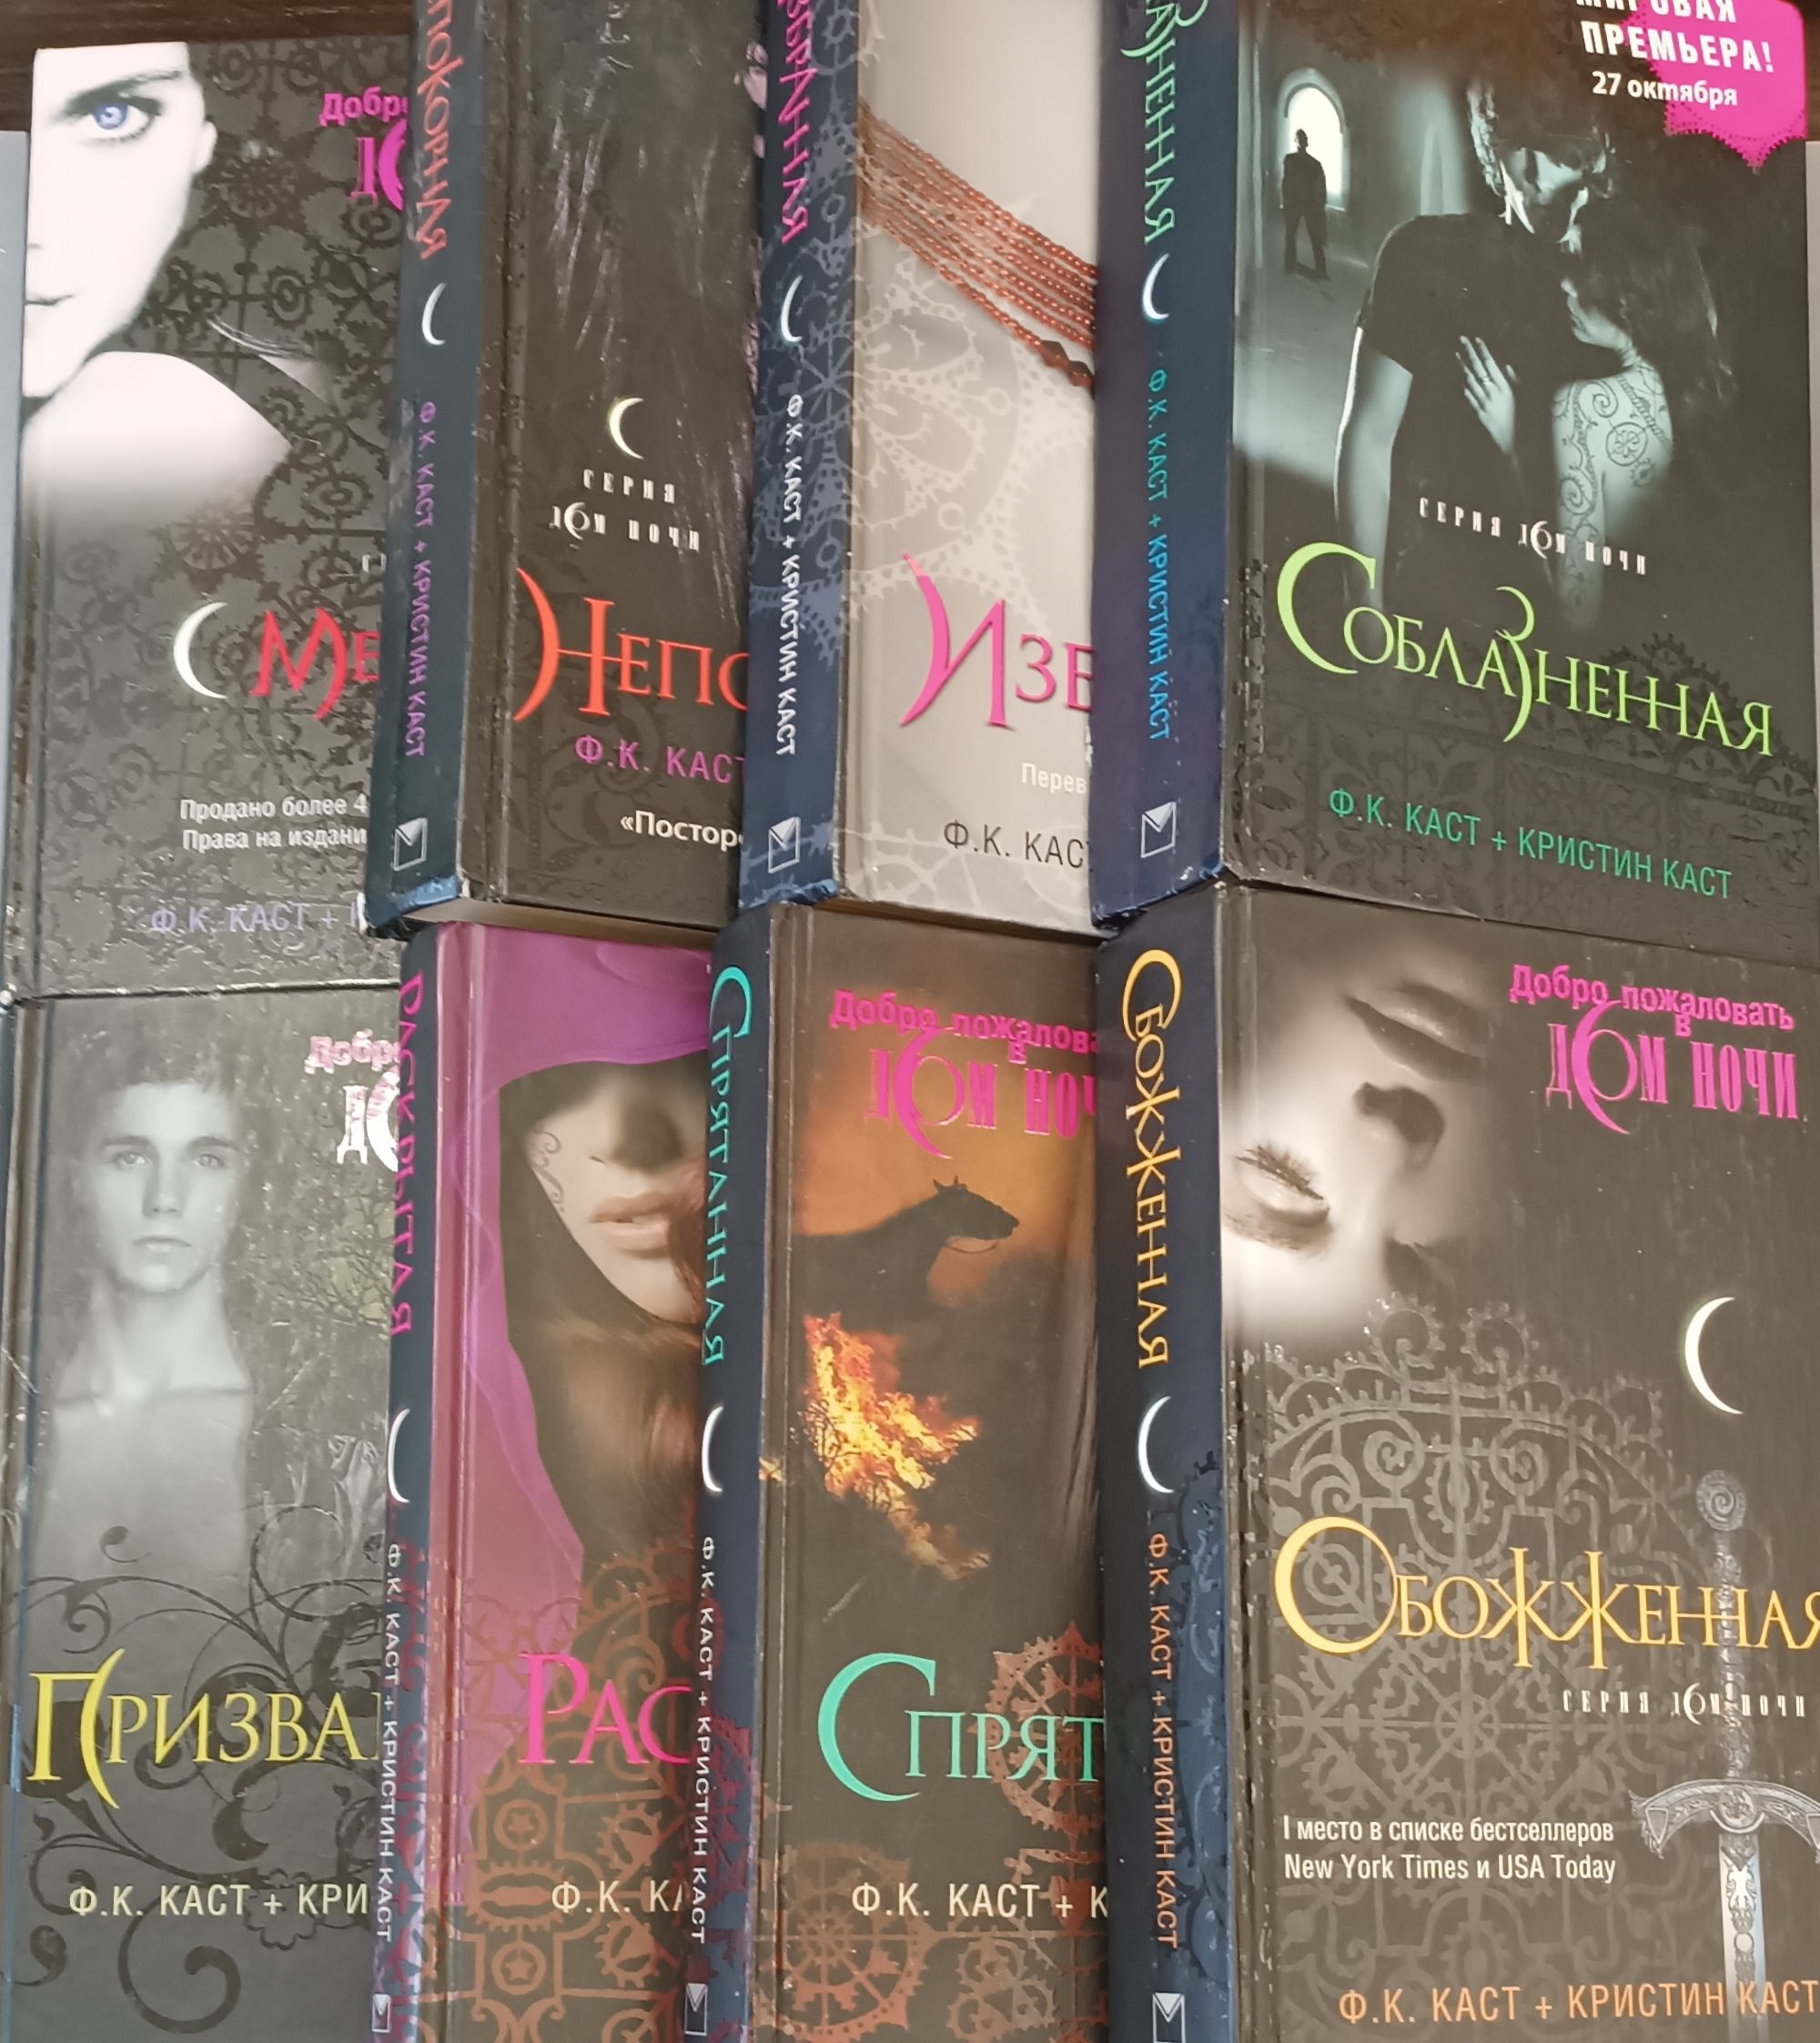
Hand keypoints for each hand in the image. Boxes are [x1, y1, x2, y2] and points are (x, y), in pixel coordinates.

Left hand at [1457, 337, 1517, 460]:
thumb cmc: (1526, 420)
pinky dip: (1465, 388)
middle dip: (1469, 353)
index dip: (1483, 351)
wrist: (1517, 444)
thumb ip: (1516, 380)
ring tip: (1456, 356)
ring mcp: (1484, 404)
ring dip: (1463, 368)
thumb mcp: (1526, 397)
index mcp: (1505, 386)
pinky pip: (1470, 399)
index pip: (1491, 364)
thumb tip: (1508, 366)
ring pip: (1471, 382)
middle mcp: (1492, 393)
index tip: (1476, 339)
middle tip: (1461, 339)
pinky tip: (1460, 381)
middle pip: (1478, 369)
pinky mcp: (1480, 415)